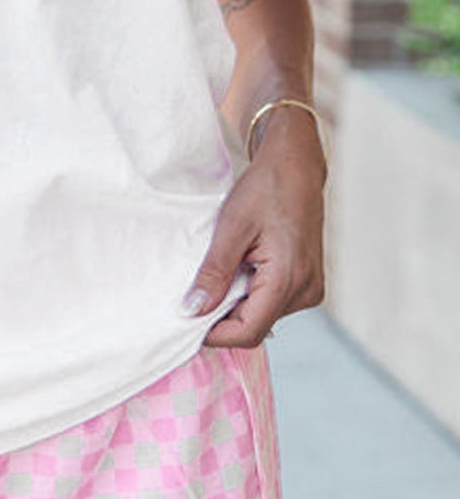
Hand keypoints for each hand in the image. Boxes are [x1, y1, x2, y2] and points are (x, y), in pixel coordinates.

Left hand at [183, 109, 326, 347]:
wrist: (296, 165)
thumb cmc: (266, 188)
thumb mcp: (231, 227)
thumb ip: (214, 272)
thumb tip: (193, 310)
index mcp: (289, 277)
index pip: (247, 331)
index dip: (214, 333)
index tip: (187, 320)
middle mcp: (306, 289)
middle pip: (254, 326)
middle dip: (222, 317)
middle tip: (197, 290)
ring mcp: (310, 288)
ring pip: (263, 316)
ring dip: (236, 303)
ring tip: (223, 270)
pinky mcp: (308, 282)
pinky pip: (273, 303)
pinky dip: (250, 294)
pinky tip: (241, 268)